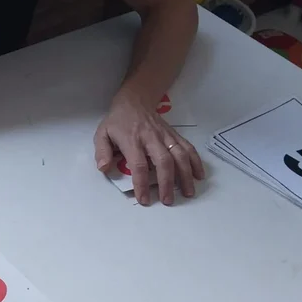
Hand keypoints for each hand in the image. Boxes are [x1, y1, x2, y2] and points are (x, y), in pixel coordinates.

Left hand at [95, 89, 204, 205]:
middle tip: (168, 201)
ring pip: (180, 155)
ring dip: (185, 174)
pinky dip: (196, 161)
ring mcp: (165, 136)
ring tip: (188, 192)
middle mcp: (151, 138)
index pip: (138, 164)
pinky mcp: (175, 134)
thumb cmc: (117, 122)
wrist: (135, 101)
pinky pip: (188, 147)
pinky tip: (199, 175)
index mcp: (132, 140)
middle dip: (167, 182)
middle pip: (163, 161)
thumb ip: (102, 152)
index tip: (144, 199)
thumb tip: (103, 169)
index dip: (142, 183)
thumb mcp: (102, 134)